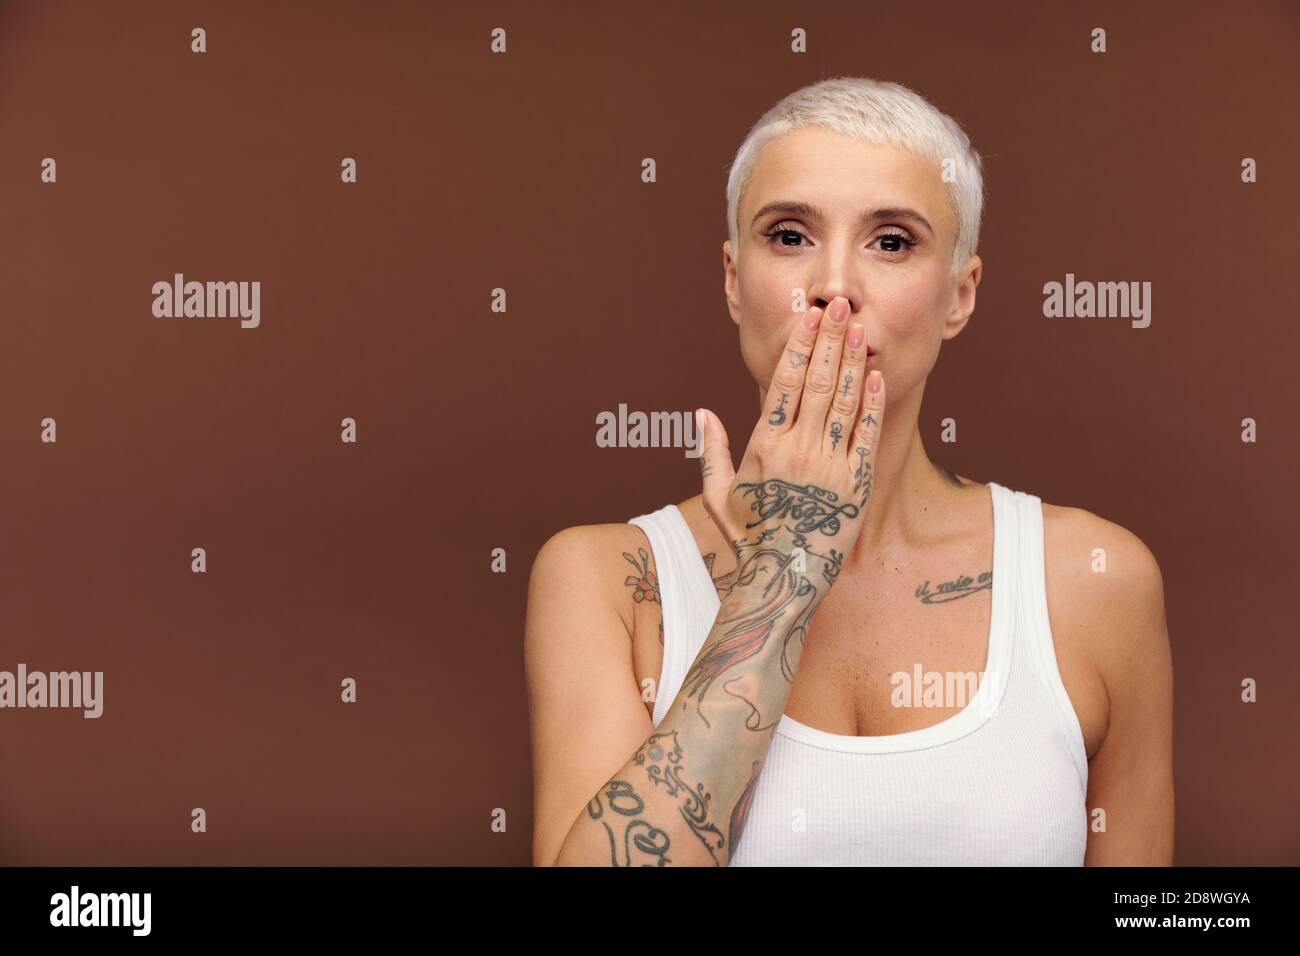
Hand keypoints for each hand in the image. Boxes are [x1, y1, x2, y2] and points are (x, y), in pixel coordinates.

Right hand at [695, 296, 885, 595]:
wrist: (784, 577)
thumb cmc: (749, 537)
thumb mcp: (719, 495)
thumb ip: (712, 451)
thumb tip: (702, 413)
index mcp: (764, 445)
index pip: (784, 382)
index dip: (800, 346)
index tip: (810, 318)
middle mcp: (798, 449)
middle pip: (817, 381)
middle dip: (830, 340)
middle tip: (840, 306)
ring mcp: (830, 465)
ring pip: (843, 401)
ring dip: (852, 361)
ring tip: (859, 328)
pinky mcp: (856, 483)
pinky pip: (866, 434)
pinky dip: (871, 403)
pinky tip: (874, 375)